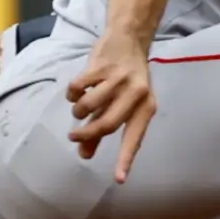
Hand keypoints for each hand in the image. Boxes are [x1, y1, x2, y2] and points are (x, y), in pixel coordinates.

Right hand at [67, 33, 157, 183]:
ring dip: (78, 111)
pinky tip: (78, 90)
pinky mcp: (102, 66)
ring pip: (87, 106)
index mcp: (146, 107)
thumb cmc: (125, 79)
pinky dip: (73, 93)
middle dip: (86, 134)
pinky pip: (77, 89)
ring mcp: (119, 79)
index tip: (119, 179)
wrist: (129, 39)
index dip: (125, 159)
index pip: (134, 138)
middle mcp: (137, 94)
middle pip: (106, 124)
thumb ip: (102, 129)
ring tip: (79, 107)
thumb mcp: (123, 105)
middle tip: (73, 135)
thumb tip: (85, 154)